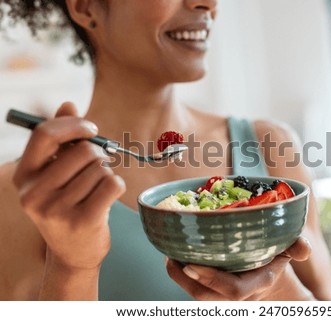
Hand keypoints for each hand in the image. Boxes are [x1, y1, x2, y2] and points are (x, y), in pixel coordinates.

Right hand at [13, 102, 125, 271]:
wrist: (74, 253)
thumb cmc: (68, 205)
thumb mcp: (57, 174)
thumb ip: (61, 140)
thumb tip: (69, 104)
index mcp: (24, 177)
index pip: (45, 135)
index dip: (73, 125)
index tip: (91, 129)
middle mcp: (34, 194)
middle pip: (83, 151)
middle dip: (98, 155)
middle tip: (98, 168)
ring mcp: (56, 210)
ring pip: (100, 168)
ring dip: (106, 173)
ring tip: (97, 189)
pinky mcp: (82, 221)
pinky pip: (112, 183)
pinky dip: (117, 185)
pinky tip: (108, 197)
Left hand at [166, 236, 313, 300]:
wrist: (270, 279)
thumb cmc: (276, 259)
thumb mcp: (289, 250)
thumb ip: (297, 248)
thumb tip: (304, 248)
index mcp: (258, 283)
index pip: (233, 290)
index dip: (211, 279)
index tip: (191, 264)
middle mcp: (239, 294)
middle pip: (206, 297)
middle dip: (184, 280)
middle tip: (171, 257)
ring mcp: (224, 296)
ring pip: (197, 295)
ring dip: (179, 277)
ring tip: (170, 254)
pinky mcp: (213, 291)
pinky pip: (194, 288)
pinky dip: (182, 275)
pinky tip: (176, 255)